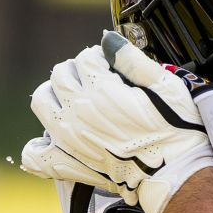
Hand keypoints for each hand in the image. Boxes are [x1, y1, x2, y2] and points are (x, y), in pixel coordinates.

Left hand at [21, 32, 212, 212]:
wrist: (176, 172)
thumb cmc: (177, 130)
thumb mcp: (166, 86)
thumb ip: (133, 60)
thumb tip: (109, 40)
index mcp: (102, 91)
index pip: (86, 58)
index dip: (101, 57)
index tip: (113, 65)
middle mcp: (79, 112)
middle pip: (59, 75)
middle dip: (77, 71)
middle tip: (95, 79)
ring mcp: (69, 138)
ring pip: (42, 102)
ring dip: (55, 95)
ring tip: (74, 99)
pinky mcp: (68, 162)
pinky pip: (35, 154)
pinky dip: (39, 145)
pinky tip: (55, 138)